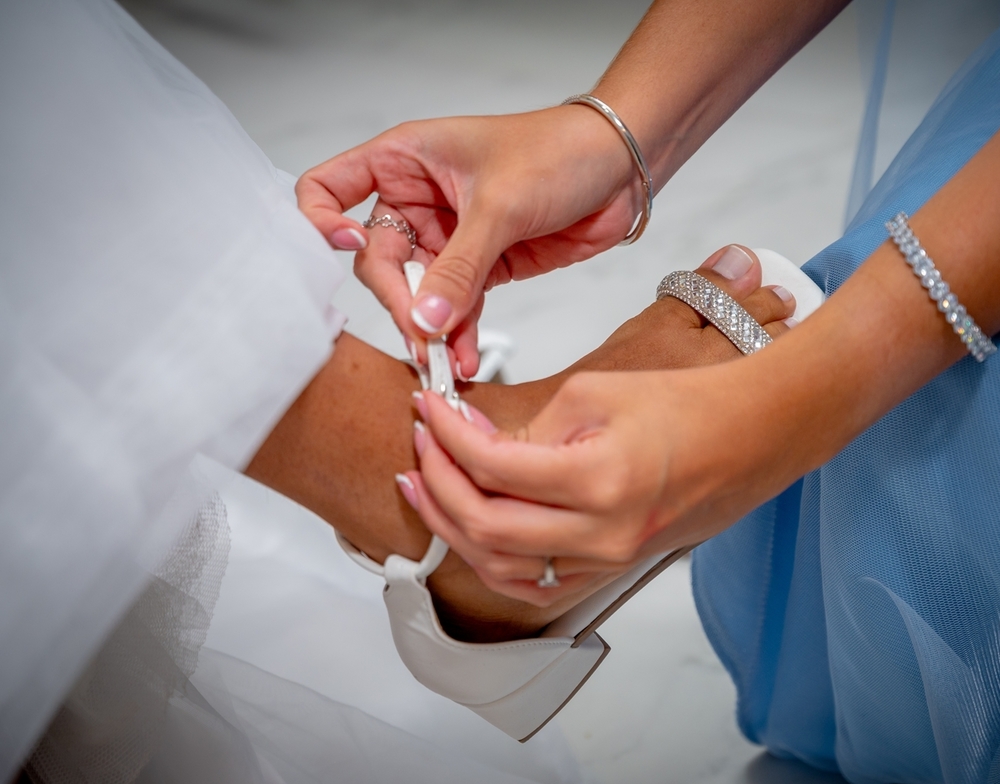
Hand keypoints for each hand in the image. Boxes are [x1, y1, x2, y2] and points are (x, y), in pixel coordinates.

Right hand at [296, 107, 638, 374]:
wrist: (621, 168)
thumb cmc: (560, 150)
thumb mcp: (501, 206)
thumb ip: (459, 267)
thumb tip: (423, 319)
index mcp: (404, 159)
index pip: (327, 188)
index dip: (322, 222)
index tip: (350, 248)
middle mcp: (416, 200)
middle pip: (375, 260)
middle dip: (397, 299)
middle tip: (420, 332)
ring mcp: (447, 238)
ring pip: (415, 293)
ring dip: (427, 329)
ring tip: (443, 360)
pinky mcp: (480, 268)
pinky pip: (454, 309)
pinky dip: (457, 335)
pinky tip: (464, 358)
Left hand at [404, 364, 775, 604]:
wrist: (749, 439)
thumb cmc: (686, 407)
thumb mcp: (595, 392)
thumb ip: (529, 425)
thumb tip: (475, 444)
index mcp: (600, 479)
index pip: (492, 466)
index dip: (447, 434)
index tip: (429, 407)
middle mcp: (602, 534)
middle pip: (485, 524)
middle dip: (437, 480)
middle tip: (421, 442)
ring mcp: (606, 560)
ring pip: (500, 566)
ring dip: (453, 526)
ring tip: (427, 485)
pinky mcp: (609, 570)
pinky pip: (533, 585)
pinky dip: (491, 560)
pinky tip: (471, 529)